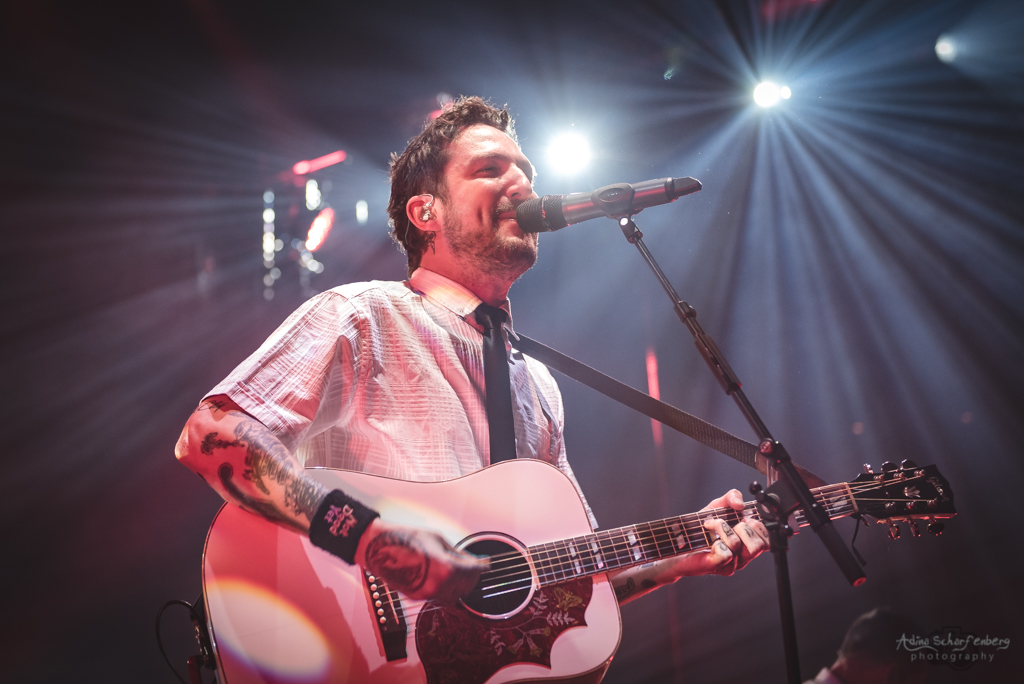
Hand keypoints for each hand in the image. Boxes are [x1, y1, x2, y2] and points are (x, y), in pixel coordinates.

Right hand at [355, 519, 487, 602]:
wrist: (380, 548)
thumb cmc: (407, 539)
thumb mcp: (438, 540)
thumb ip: (457, 554)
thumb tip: (472, 560)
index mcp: (446, 568)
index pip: (473, 572)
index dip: (482, 567)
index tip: (486, 564)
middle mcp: (438, 584)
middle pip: (466, 587)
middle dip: (472, 577)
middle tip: (474, 567)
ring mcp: (427, 593)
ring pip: (454, 596)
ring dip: (460, 585)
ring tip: (460, 572)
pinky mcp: (417, 596)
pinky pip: (439, 596)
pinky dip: (446, 588)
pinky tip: (445, 577)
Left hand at [674, 489, 769, 576]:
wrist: (678, 542)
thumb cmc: (700, 528)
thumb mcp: (718, 507)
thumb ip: (732, 497)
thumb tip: (740, 503)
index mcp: (748, 543)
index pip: (768, 540)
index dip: (758, 526)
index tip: (744, 518)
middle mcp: (743, 556)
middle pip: (758, 545)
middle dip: (742, 527)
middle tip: (729, 524)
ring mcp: (731, 563)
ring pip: (737, 544)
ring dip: (721, 528)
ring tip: (710, 527)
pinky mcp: (717, 566)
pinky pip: (725, 554)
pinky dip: (715, 542)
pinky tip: (708, 542)